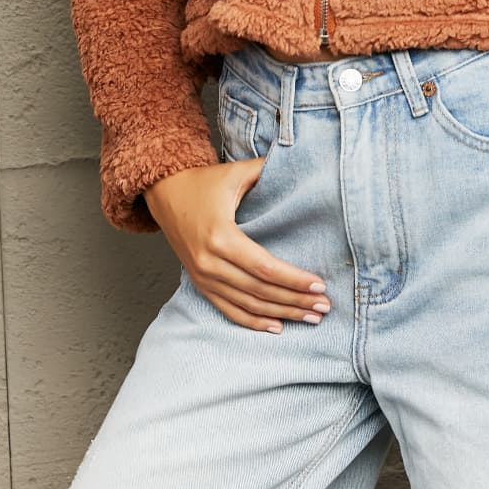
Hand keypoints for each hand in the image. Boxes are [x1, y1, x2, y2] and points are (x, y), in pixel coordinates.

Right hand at [143, 159, 331, 333]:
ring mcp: (203, 277)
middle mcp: (210, 262)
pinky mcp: (200, 283)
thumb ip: (265, 169)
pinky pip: (229, 309)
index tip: (319, 284)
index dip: (293, 279)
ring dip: (281, 314)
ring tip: (310, 317)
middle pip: (260, 290)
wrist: (165, 193)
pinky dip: (253, 321)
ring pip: (248, 304)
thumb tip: (297, 161)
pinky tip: (276, 326)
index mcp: (221, 236)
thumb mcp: (235, 172)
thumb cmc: (204, 182)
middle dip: (295, 301)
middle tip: (324, 306)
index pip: (264, 267)